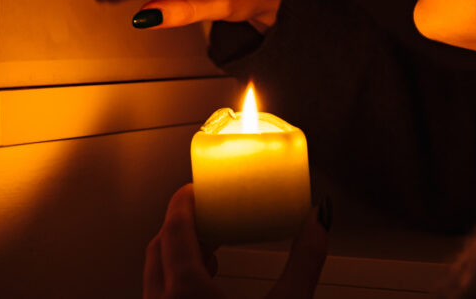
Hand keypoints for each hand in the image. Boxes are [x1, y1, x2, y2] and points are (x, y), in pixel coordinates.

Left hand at [144, 184, 328, 298]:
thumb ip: (305, 259)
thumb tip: (320, 220)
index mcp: (186, 291)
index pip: (174, 229)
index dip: (182, 202)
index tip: (194, 188)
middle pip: (159, 248)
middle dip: (180, 225)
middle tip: (207, 214)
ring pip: (155, 277)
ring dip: (177, 255)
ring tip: (209, 248)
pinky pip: (159, 298)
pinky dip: (176, 282)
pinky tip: (204, 290)